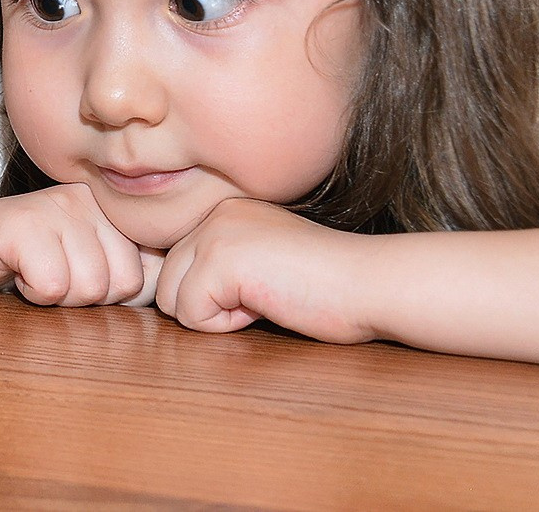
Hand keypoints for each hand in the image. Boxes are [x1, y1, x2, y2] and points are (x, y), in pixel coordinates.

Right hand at [0, 184, 146, 305]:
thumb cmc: (26, 262)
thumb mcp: (88, 264)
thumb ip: (134, 271)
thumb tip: (174, 283)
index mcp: (107, 206)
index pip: (148, 273)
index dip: (112, 294)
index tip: (77, 275)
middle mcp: (85, 198)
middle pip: (123, 283)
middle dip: (86, 297)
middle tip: (51, 274)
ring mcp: (52, 207)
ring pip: (90, 286)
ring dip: (57, 296)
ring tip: (34, 271)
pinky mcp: (20, 224)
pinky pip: (52, 286)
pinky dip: (32, 292)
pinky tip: (16, 271)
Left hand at [156, 198, 376, 341]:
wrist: (372, 283)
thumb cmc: (328, 286)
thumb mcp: (262, 263)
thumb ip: (220, 267)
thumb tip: (171, 297)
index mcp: (223, 212)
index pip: (176, 266)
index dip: (212, 295)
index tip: (260, 288)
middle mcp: (212, 215)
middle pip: (166, 282)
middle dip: (208, 305)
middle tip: (262, 297)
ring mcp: (214, 234)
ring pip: (171, 300)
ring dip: (215, 316)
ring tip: (263, 300)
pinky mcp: (220, 261)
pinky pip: (191, 315)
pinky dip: (225, 326)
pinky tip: (265, 306)